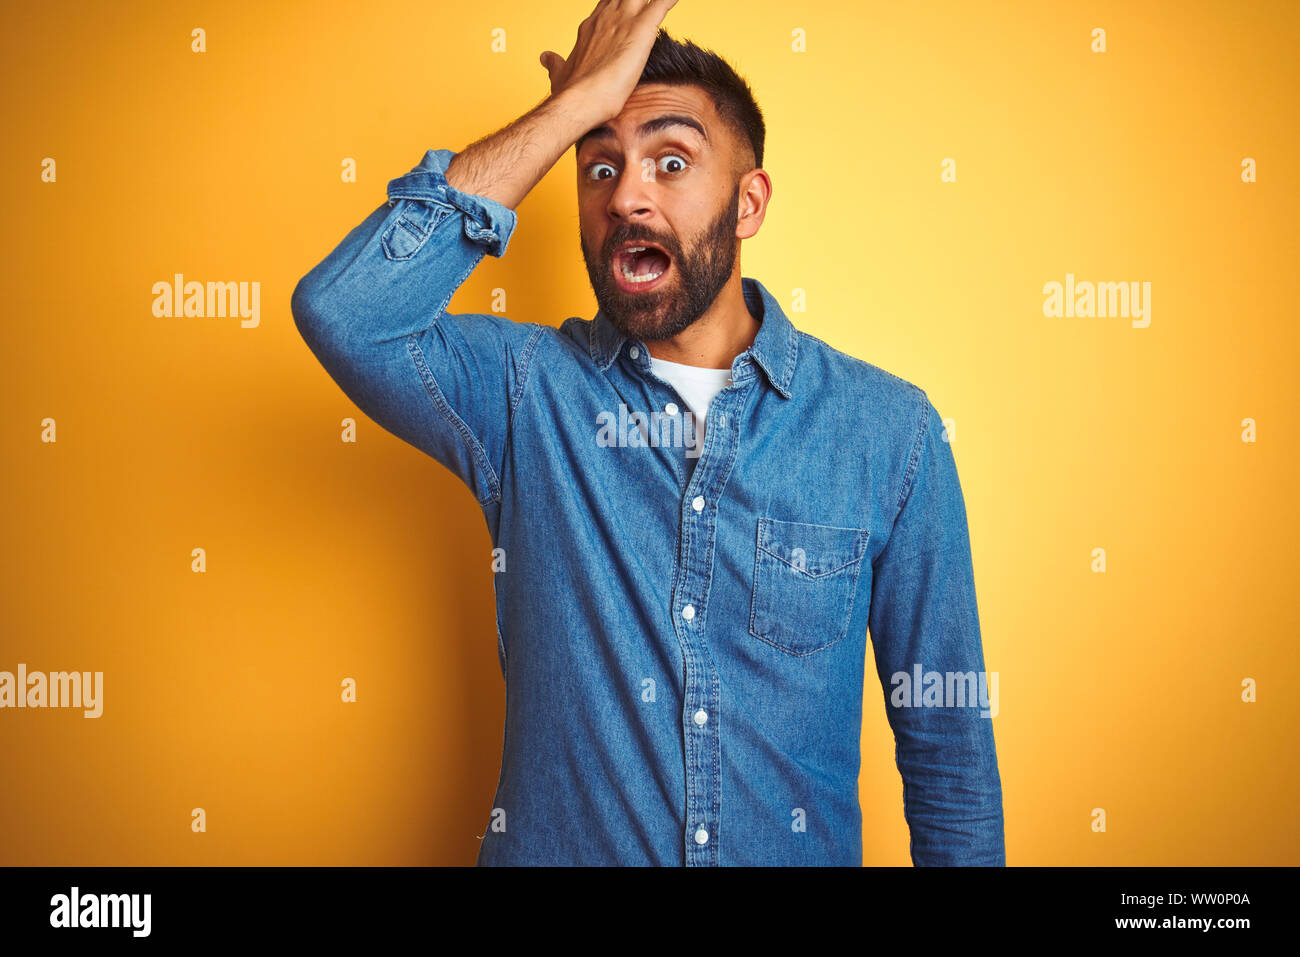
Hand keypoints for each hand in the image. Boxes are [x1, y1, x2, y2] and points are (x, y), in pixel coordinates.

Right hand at [539, 0, 679, 122]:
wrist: (578, 102)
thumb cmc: (568, 93)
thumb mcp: (559, 73)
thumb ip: (555, 63)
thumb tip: (546, 58)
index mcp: (591, 27)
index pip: (608, 4)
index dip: (617, 3)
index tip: (623, 4)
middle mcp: (606, 18)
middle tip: (639, 4)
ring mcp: (623, 21)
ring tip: (664, 1)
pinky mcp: (641, 31)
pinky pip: (661, 5)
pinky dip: (669, 0)